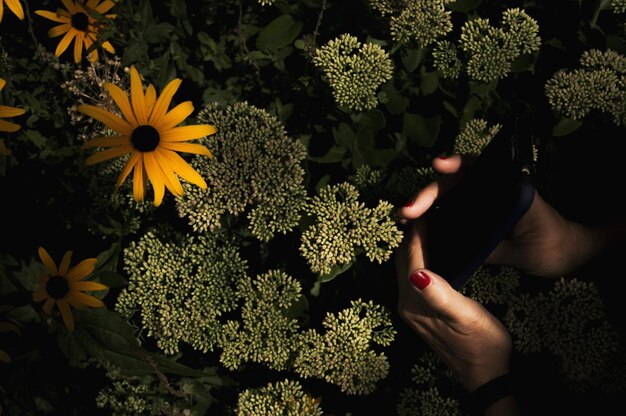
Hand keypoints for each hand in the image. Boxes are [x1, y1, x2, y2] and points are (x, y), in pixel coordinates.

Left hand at [395, 219, 511, 391]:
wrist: (486, 375)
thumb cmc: (482, 345)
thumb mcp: (466, 316)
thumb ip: (440, 295)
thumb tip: (418, 274)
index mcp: (415, 302)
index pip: (411, 257)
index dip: (416, 232)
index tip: (422, 208)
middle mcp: (407, 304)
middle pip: (403, 260)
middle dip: (409, 234)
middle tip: (419, 208)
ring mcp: (412, 308)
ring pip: (406, 267)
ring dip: (412, 245)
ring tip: (423, 223)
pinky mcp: (421, 311)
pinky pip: (413, 276)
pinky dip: (418, 258)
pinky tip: (429, 250)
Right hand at [398, 154, 615, 277]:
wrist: (571, 253)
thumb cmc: (554, 249)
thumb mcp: (523, 254)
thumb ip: (493, 249)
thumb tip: (458, 248)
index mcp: (512, 191)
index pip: (480, 169)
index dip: (457, 164)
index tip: (439, 165)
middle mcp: (497, 190)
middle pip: (456, 183)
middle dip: (429, 194)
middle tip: (406, 211)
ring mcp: (487, 201)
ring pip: (451, 194)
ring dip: (427, 202)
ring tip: (405, 216)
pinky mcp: (482, 213)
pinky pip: (455, 206)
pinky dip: (436, 212)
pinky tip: (419, 222)